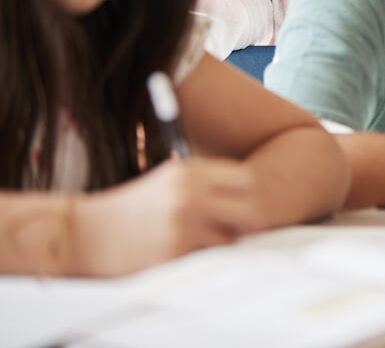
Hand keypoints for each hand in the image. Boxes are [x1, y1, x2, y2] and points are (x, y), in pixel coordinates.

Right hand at [72, 157, 264, 275]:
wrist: (86, 233)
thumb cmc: (131, 206)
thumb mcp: (167, 180)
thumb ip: (205, 182)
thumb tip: (248, 198)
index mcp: (188, 173)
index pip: (244, 179)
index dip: (244, 194)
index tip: (236, 203)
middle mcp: (189, 197)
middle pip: (248, 210)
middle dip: (245, 222)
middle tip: (234, 229)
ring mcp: (182, 227)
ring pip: (232, 240)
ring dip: (225, 244)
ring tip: (205, 242)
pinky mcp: (173, 255)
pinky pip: (207, 260)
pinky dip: (203, 259)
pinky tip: (187, 253)